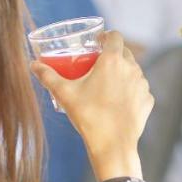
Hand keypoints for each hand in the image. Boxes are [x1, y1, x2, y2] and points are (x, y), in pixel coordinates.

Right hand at [31, 30, 151, 180]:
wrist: (113, 145)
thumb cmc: (88, 116)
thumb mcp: (64, 93)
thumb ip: (48, 76)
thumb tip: (33, 65)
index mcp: (113, 60)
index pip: (115, 36)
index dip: (106, 36)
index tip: (97, 42)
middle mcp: (132, 68)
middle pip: (124, 52)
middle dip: (112, 54)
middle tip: (98, 63)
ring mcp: (142, 84)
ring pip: (133, 70)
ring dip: (122, 72)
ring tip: (107, 83)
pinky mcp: (148, 100)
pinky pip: (139, 89)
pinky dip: (130, 90)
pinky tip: (118, 100)